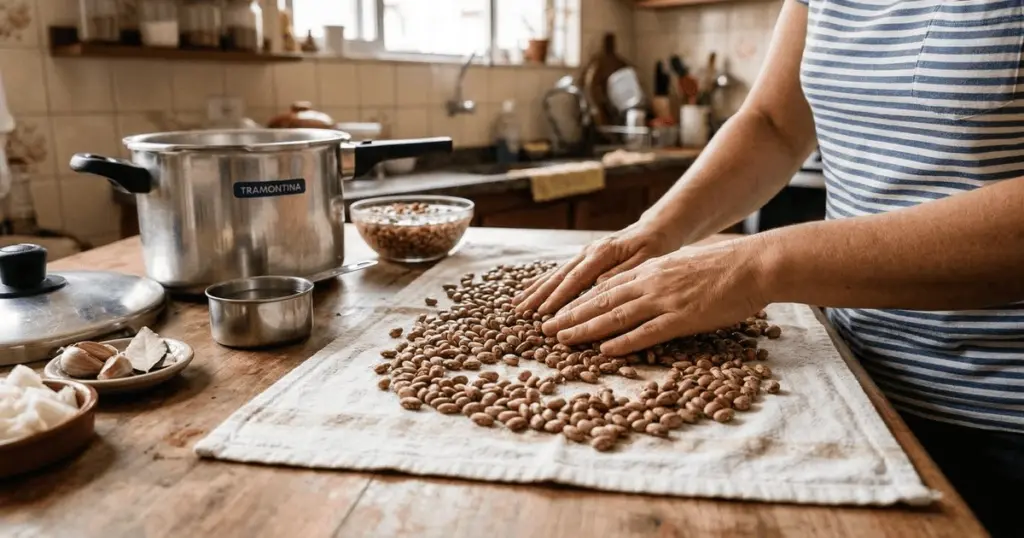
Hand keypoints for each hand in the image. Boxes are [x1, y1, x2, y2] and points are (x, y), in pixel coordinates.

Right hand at [512, 220, 680, 314]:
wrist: (656, 228)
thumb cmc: (655, 245)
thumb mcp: (647, 259)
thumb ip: (623, 271)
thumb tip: (598, 285)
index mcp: (603, 253)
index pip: (577, 278)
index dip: (559, 296)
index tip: (544, 312)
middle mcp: (589, 252)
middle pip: (559, 276)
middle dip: (539, 295)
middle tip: (521, 312)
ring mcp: (584, 253)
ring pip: (555, 273)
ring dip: (536, 289)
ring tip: (517, 304)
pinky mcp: (584, 257)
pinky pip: (560, 271)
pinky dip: (543, 281)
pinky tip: (529, 288)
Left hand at [540, 237, 768, 355]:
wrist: (755, 265)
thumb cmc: (726, 266)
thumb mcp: (684, 265)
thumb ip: (660, 276)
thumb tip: (642, 286)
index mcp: (652, 270)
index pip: (606, 287)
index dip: (579, 300)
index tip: (558, 311)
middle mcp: (651, 282)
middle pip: (601, 300)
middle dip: (570, 316)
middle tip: (545, 330)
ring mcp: (665, 299)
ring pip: (616, 315)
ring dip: (585, 329)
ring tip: (562, 340)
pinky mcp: (683, 317)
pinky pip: (646, 332)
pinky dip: (623, 342)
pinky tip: (604, 351)